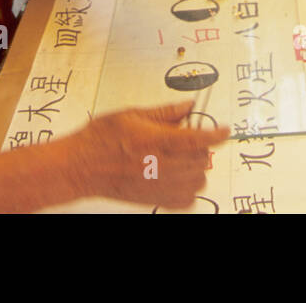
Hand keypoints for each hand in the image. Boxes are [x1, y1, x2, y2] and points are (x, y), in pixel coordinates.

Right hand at [72, 102, 228, 207]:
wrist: (79, 167)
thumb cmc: (100, 139)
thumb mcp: (132, 114)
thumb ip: (164, 112)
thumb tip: (188, 106)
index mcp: (156, 141)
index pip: (198, 139)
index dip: (217, 134)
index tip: (225, 131)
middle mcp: (160, 165)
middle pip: (202, 159)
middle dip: (202, 146)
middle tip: (189, 136)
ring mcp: (158, 185)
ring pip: (198, 180)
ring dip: (197, 166)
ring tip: (182, 156)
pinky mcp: (154, 199)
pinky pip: (186, 200)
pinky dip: (189, 188)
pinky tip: (178, 176)